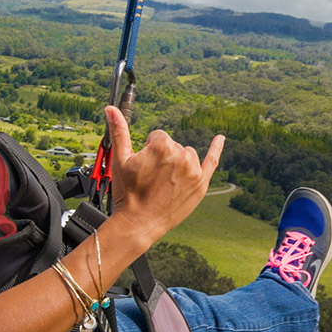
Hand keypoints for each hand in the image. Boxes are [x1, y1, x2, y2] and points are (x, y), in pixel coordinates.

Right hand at [104, 105, 223, 241]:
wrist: (139, 223)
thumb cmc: (128, 192)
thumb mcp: (120, 159)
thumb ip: (119, 130)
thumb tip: (111, 108)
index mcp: (162, 146)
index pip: (158, 137)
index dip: (148, 151)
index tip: (144, 167)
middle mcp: (181, 155)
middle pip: (173, 146)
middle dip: (163, 158)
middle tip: (152, 179)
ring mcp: (193, 170)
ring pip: (186, 155)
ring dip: (178, 163)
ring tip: (165, 183)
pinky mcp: (201, 183)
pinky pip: (212, 161)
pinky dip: (216, 149)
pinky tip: (220, 138)